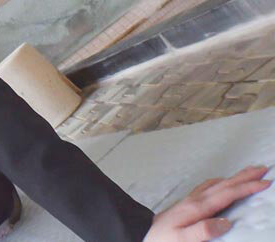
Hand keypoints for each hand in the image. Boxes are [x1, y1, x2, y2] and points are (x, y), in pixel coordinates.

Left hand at [143, 165, 271, 240]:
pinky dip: (220, 182)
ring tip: (248, 173)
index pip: (227, 194)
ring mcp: (190, 199)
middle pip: (224, 184)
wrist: (141, 232)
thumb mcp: (182, 239)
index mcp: (198, 208)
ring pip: (217, 183)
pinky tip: (221, 183)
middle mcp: (195, 200)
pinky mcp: (186, 203)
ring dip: (234, 177)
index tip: (265, 182)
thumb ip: (203, 231)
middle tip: (262, 168)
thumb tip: (226, 222)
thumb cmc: (162, 238)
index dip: (247, 188)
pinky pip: (207, 187)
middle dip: (245, 177)